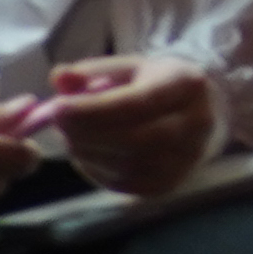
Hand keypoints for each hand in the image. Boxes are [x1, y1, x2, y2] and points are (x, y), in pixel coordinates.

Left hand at [39, 53, 219, 198]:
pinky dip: (94, 167)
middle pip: (132, 140)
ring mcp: (183, 161)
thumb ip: (92, 71)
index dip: (94, 109)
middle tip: (57, 121)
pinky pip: (120, 182)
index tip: (56, 107)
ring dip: (86, 150)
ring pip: (123, 165)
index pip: (138, 103)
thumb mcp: (128, 68)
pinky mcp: (166, 185)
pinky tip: (89, 150)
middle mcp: (194, 126)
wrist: (195, 114)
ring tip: (74, 133)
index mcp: (187, 86)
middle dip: (85, 133)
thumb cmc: (155, 85)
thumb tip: (59, 77)